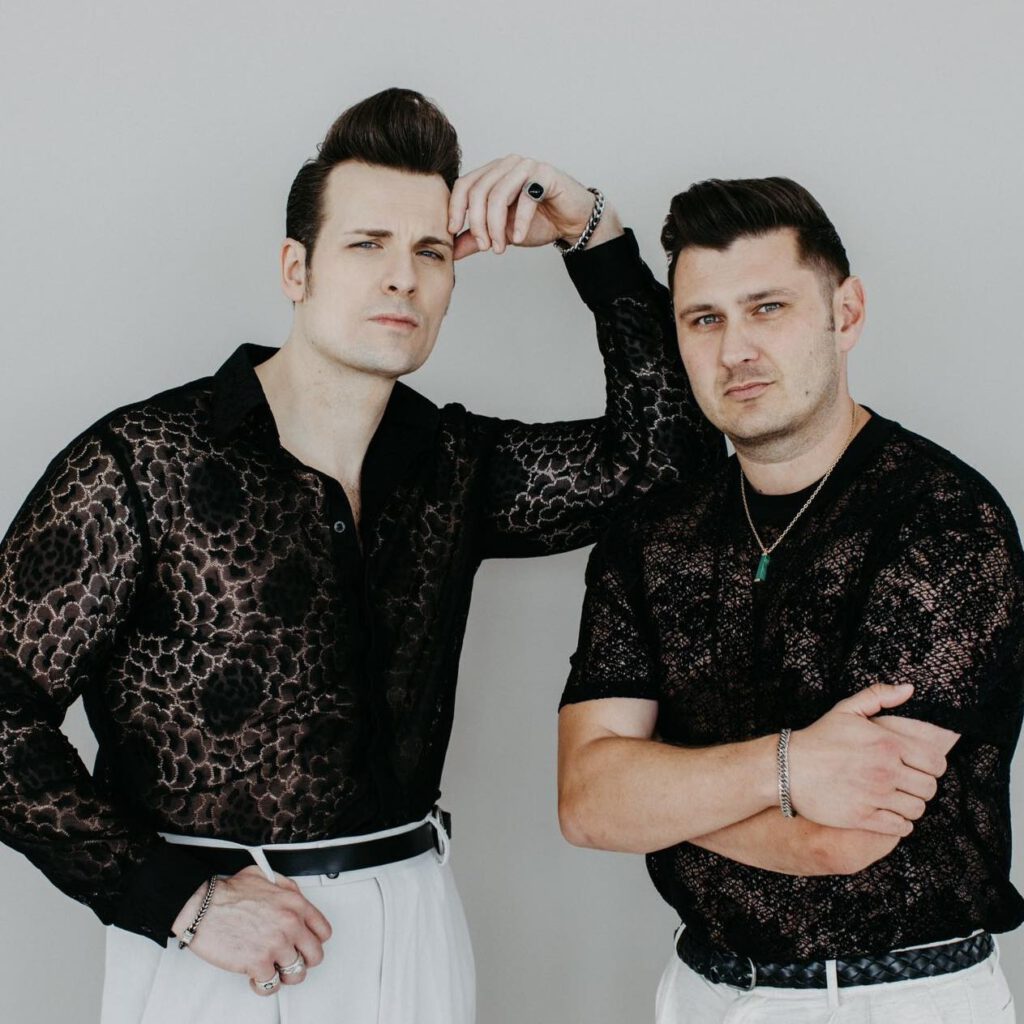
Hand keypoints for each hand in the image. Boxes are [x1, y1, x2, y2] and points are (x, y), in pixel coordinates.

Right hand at [172, 866, 331, 994]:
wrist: (202, 906)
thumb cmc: (227, 893)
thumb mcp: (265, 875)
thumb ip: (285, 887)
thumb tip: (294, 896)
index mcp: (295, 903)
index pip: (323, 931)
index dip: (314, 941)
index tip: (305, 945)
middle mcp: (290, 924)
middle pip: (315, 955)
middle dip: (303, 960)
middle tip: (290, 960)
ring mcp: (276, 945)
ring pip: (297, 973)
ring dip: (284, 975)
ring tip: (273, 969)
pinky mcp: (258, 963)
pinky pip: (272, 986)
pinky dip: (264, 985)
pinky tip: (256, 977)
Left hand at [447, 155, 618, 258]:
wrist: (572, 222)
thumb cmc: (539, 222)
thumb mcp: (501, 233)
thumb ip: (477, 238)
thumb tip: (451, 251)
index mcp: (493, 173)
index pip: (464, 185)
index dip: (455, 208)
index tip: (452, 232)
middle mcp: (507, 165)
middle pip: (479, 191)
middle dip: (477, 223)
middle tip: (484, 247)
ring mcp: (526, 167)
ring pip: (498, 195)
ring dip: (496, 226)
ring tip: (500, 247)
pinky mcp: (545, 174)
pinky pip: (525, 198)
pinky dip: (520, 222)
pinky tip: (519, 239)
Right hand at [788, 683, 948, 835]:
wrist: (787, 768)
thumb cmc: (818, 738)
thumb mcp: (846, 709)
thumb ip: (879, 695)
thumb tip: (910, 689)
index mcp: (887, 744)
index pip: (935, 762)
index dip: (933, 766)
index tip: (920, 767)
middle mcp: (885, 771)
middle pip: (929, 788)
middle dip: (922, 786)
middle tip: (908, 783)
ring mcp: (875, 796)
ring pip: (917, 809)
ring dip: (911, 805)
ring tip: (898, 799)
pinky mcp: (863, 817)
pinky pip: (900, 827)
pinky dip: (900, 824)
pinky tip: (889, 814)